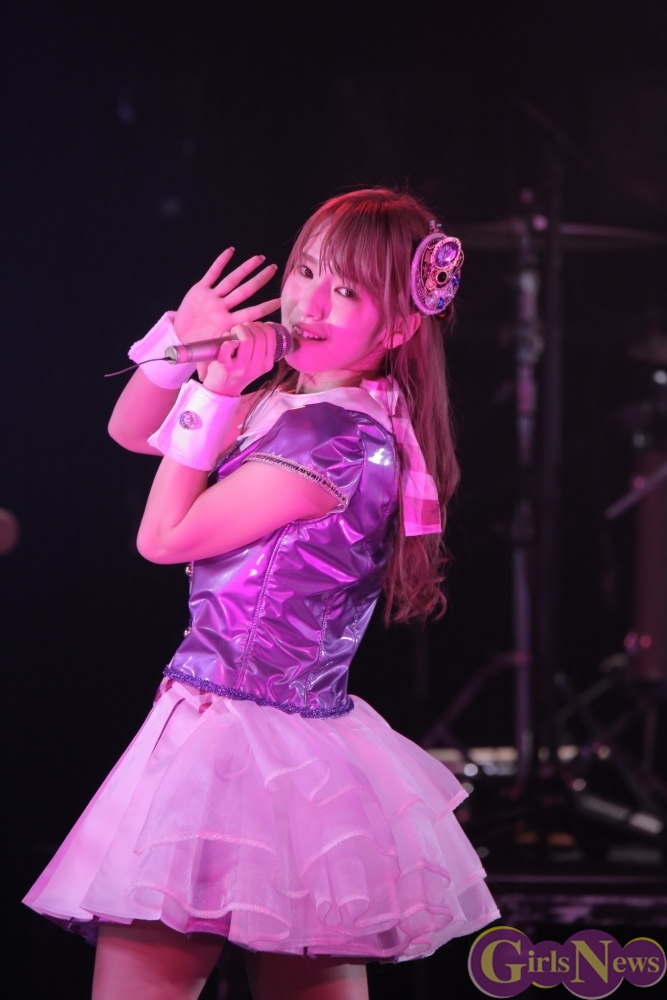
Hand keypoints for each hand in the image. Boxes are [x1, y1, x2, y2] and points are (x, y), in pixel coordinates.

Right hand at [174, 248, 280, 377]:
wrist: (181, 334)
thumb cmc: (197, 344)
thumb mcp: (206, 355)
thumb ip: (212, 363)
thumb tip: (213, 381)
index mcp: (226, 323)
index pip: (249, 314)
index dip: (263, 308)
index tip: (279, 301)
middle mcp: (223, 308)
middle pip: (244, 292)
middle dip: (259, 280)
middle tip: (274, 270)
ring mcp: (213, 298)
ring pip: (232, 280)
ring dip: (244, 269)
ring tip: (259, 258)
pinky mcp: (200, 290)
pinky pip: (212, 274)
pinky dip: (220, 262)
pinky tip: (230, 251)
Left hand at [202, 322, 278, 396]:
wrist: (223, 391)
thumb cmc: (239, 373)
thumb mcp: (257, 364)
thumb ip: (262, 348)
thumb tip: (259, 326)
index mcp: (267, 364)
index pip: (270, 335)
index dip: (261, 325)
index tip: (253, 327)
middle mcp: (257, 366)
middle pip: (258, 334)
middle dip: (248, 326)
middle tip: (241, 329)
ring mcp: (242, 368)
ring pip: (246, 338)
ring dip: (238, 330)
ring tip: (233, 333)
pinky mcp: (226, 367)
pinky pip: (228, 345)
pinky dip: (226, 339)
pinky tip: (226, 342)